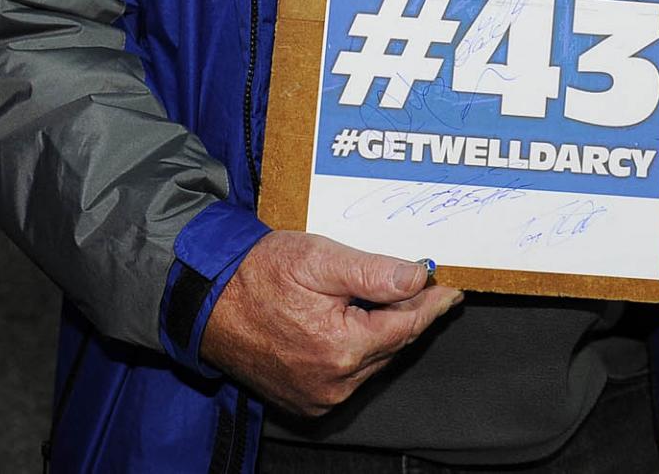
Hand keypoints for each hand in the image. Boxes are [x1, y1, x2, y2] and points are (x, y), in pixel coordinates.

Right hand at [200, 231, 462, 416]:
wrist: (207, 299)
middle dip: (408, 315)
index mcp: (341, 349)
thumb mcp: (319, 258)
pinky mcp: (304, 399)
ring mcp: (317, 396)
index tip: (451, 290)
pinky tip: (353, 321)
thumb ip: (373, 272)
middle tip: (421, 285)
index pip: (406, 326)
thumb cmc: (259, 273)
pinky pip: (348, 374)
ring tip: (385, 298)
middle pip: (391, 345)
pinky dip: (358, 349)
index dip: (432, 305)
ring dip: (383, 332)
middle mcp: (333, 383)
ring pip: (372, 361)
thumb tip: (418, 278)